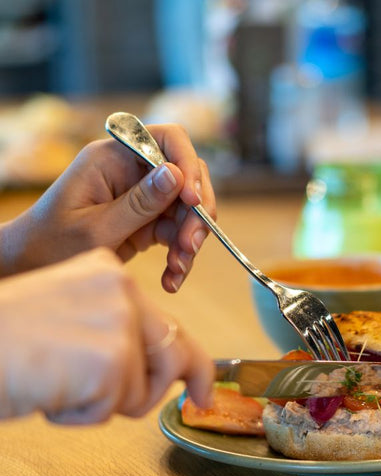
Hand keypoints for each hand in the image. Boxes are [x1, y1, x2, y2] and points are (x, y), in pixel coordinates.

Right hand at [0, 248, 212, 422]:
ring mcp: (118, 322)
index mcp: (109, 274)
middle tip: (161, 402)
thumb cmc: (4, 342)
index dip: (195, 365)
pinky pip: (113, 409)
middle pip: (174, 357)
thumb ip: (119, 335)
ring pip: (143, 391)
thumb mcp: (70, 323)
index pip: (169, 326)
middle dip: (159, 391)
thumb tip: (172, 371)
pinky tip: (50, 392)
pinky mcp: (111, 359)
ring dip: (104, 404)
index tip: (203, 391)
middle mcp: (121, 290)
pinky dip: (80, 416)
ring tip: (60, 384)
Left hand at [1, 123, 216, 291]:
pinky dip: (179, 257)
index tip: (193, 201)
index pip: (167, 140)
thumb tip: (177, 175)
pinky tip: (171, 279)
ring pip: (186, 211)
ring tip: (178, 270)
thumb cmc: (53, 243)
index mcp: (113, 158)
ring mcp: (141, 197)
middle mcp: (132, 171)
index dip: (188, 165)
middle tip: (191, 246)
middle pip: (186, 178)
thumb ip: (140, 203)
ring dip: (189, 242)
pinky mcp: (147, 221)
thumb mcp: (97, 228)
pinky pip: (176, 234)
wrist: (33, 265)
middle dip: (195, 214)